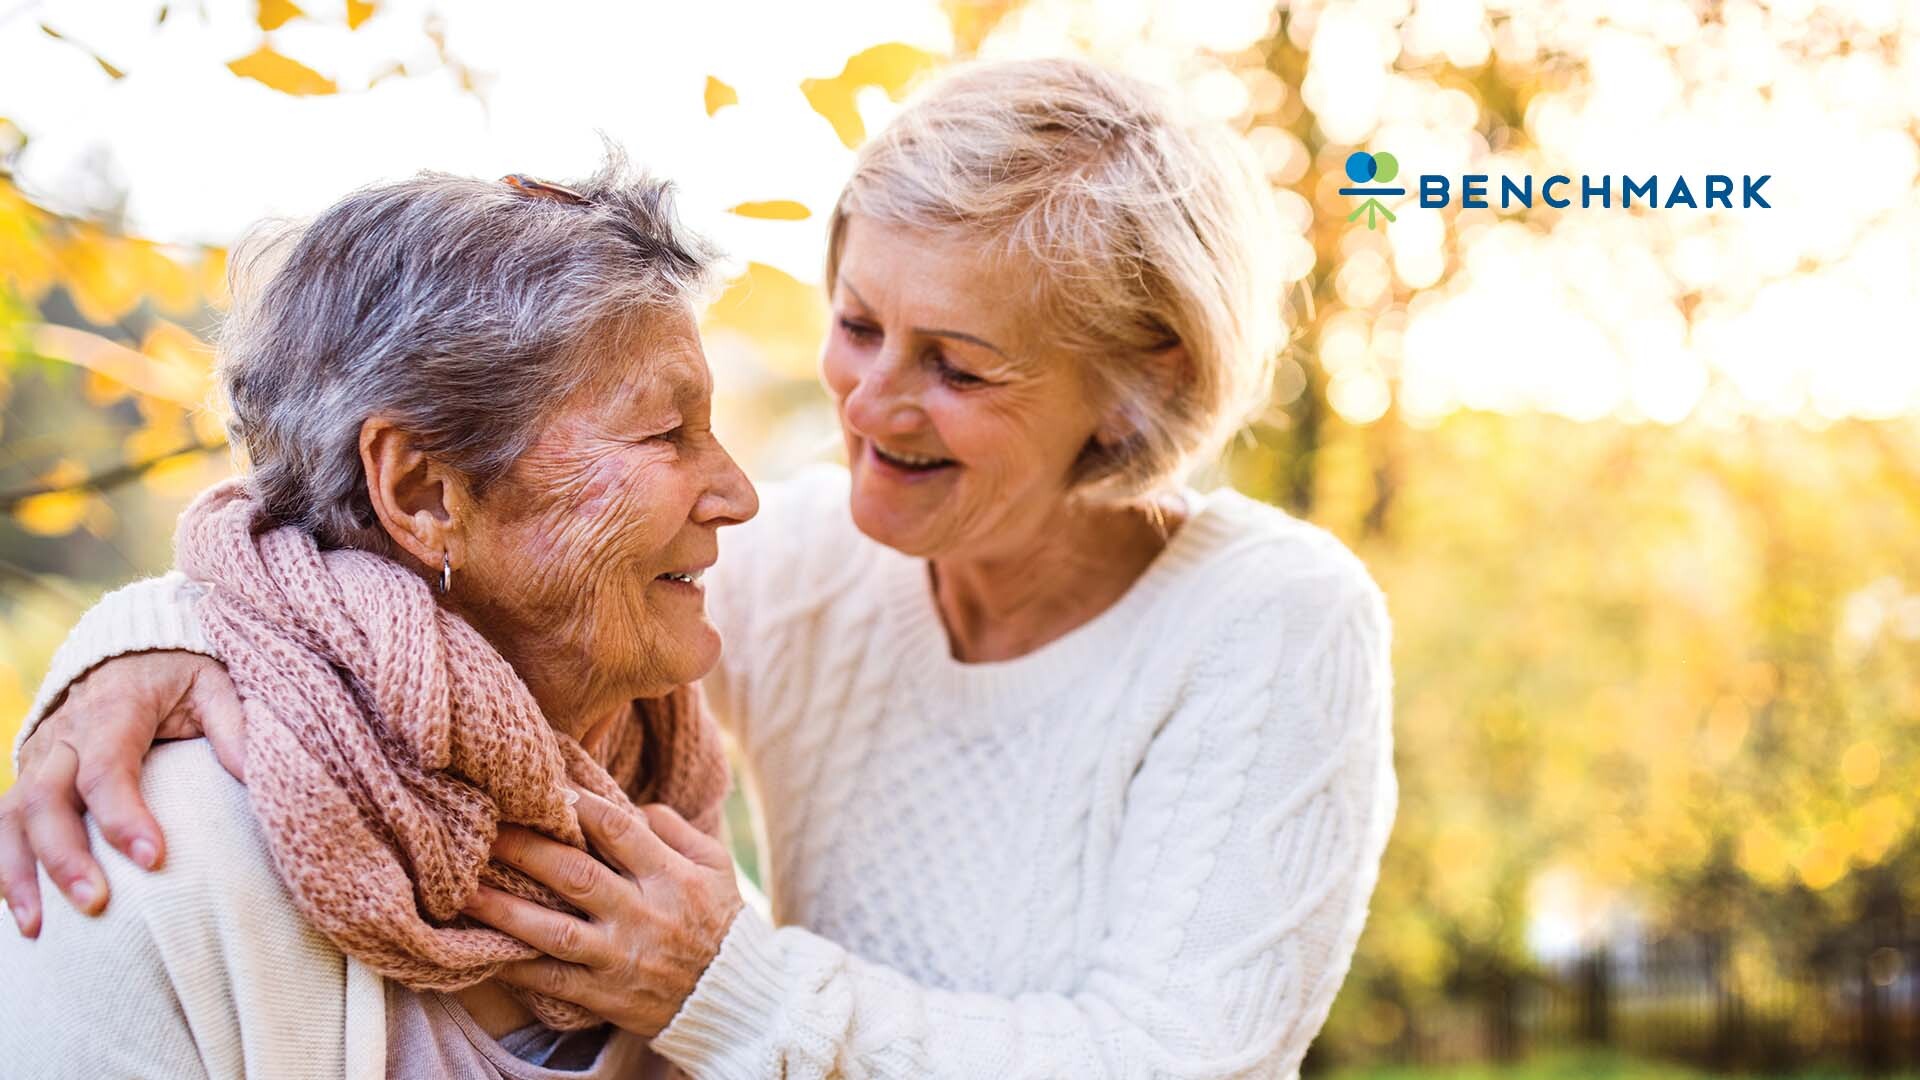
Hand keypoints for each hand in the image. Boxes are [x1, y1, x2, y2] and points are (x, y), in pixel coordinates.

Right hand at [0, 650, 245, 936]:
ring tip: (37, 927)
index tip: (155, 859)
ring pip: (11, 817)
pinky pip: (2, 825)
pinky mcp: (26, 778)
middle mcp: (64, 736)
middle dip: (65, 857)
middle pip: (47, 800)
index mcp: (113, 710)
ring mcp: (38, 759)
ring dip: (18, 874)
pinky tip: (20, 912)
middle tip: (96, 905)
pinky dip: (4, 868)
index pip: (108, 768)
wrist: (125, 652)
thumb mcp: (212, 683)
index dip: (125, 816)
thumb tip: (252, 776)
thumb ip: (232, 725)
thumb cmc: (176, 676)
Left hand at [464, 788, 743, 1038]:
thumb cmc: (722, 922)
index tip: (541, 787)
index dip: (576, 804)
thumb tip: (632, 803)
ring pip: (554, 931)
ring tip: (464, 892)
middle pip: (575, 874)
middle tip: (484, 830)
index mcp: (670, 875)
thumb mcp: (716, 866)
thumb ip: (676, 829)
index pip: (617, 828)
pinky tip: (483, 951)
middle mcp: (643, 913)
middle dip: (525, 849)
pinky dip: (517, 967)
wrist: (733, 997)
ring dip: (505, 910)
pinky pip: (553, 981)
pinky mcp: (606, 995)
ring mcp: (621, 956)